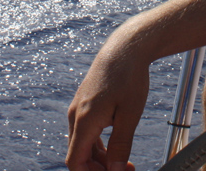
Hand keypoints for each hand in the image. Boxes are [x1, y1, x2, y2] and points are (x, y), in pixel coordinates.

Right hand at [66, 37, 150, 170]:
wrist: (125, 48)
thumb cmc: (129, 78)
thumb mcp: (130, 115)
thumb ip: (121, 146)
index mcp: (84, 121)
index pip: (75, 162)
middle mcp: (76, 116)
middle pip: (79, 156)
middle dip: (99, 169)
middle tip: (127, 170)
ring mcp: (78, 109)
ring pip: (82, 145)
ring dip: (100, 159)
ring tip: (126, 163)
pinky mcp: (85, 104)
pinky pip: (86, 133)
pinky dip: (98, 145)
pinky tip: (117, 147)